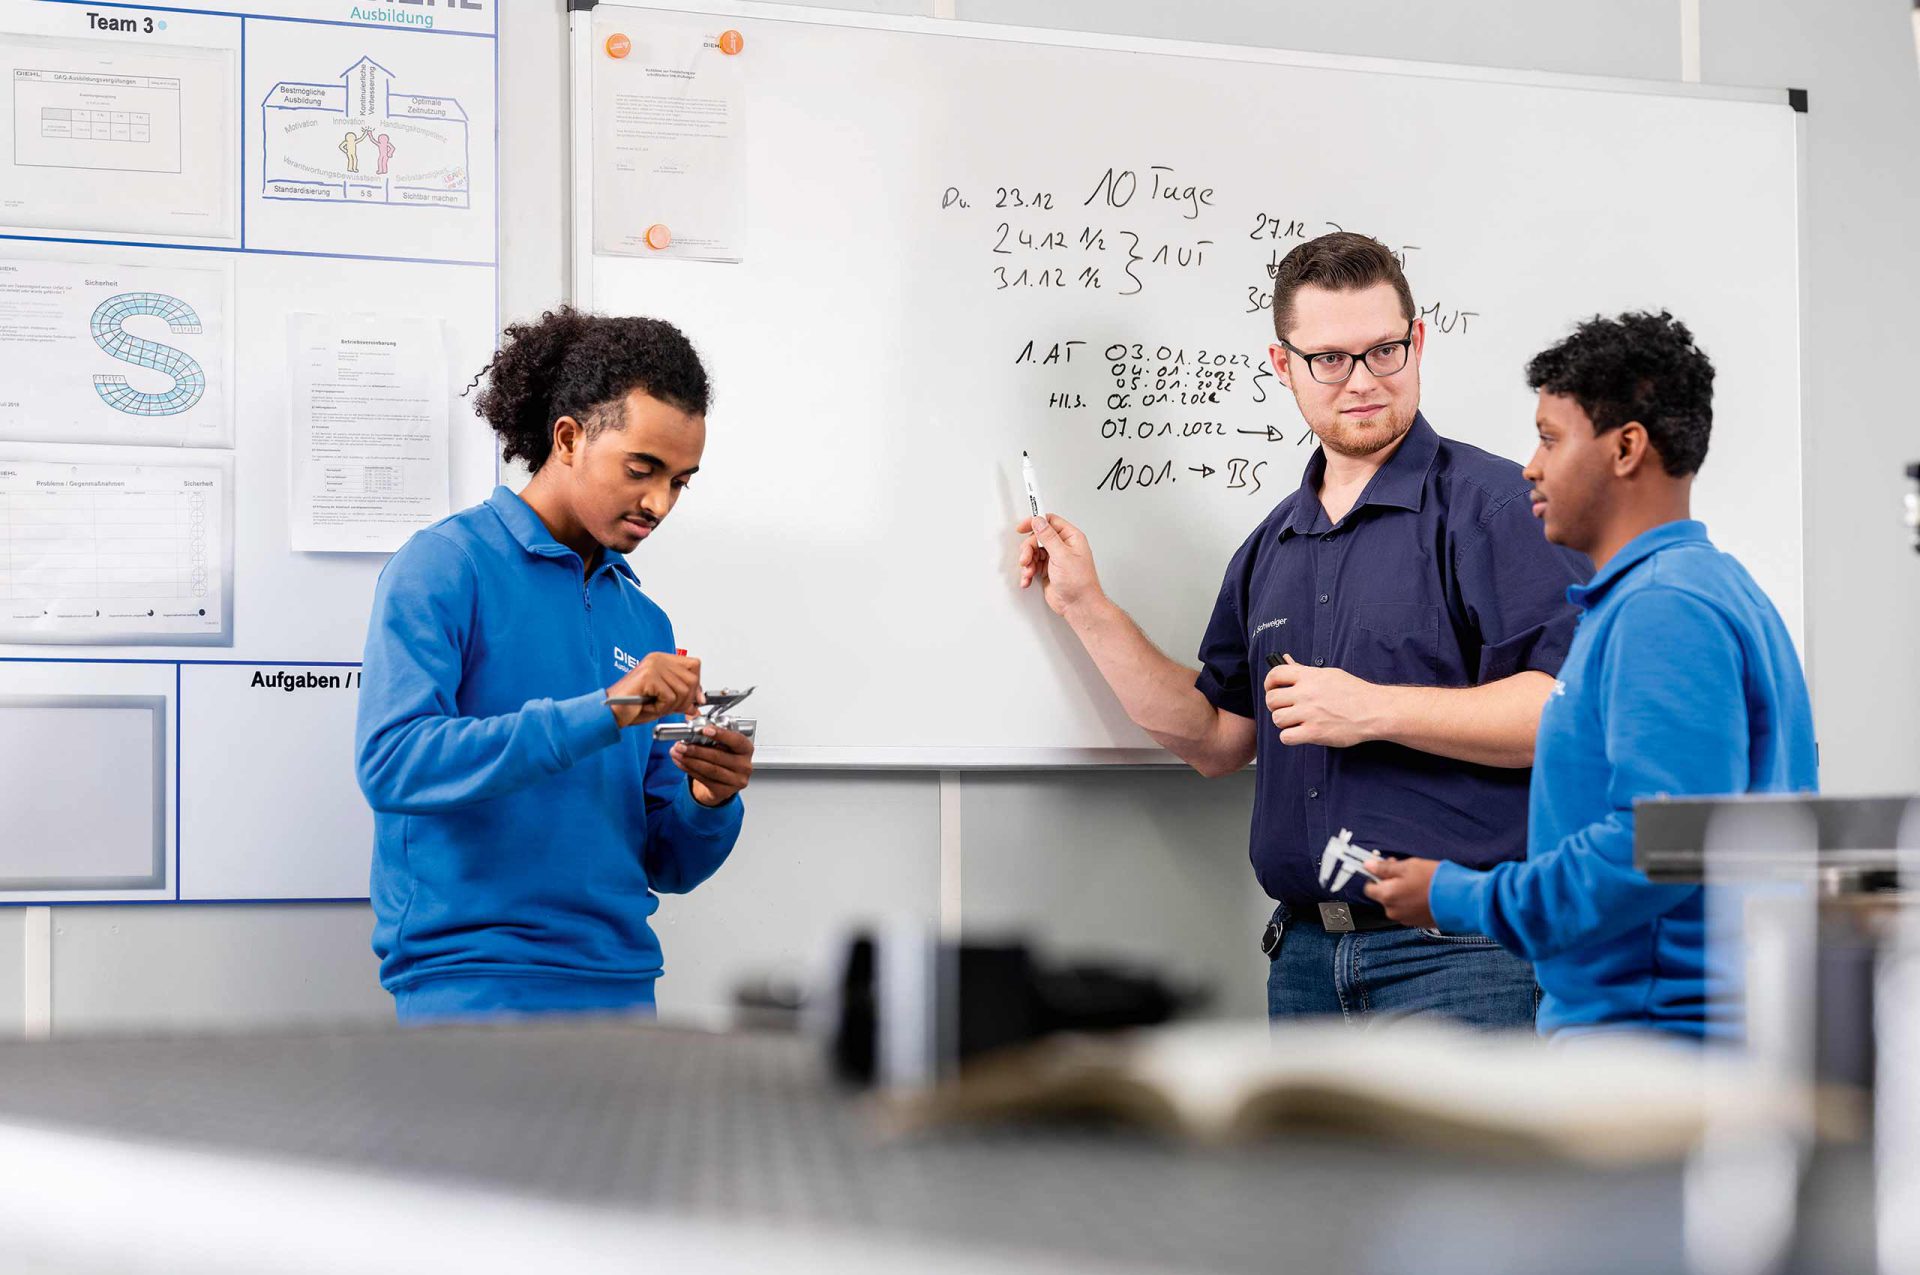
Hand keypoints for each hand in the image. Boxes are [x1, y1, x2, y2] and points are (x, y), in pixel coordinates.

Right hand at [605, 653, 702, 727]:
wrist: (611, 712)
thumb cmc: (632, 706)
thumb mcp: (664, 701)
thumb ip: (682, 699)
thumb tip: (698, 702)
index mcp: (662, 660)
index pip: (694, 665)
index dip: (696, 684)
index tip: (693, 699)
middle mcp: (658, 659)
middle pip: (692, 679)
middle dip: (685, 700)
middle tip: (670, 707)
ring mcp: (653, 666)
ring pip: (682, 690)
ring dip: (672, 706)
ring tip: (656, 706)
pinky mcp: (649, 676)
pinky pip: (670, 697)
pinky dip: (662, 708)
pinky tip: (649, 705)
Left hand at [672, 725, 754, 806]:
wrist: (723, 782)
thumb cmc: (722, 758)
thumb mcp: (721, 743)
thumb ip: (708, 731)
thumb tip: (691, 718)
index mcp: (746, 749)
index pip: (736, 741)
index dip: (721, 734)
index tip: (705, 730)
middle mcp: (744, 765)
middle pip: (718, 756)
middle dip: (696, 749)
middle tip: (681, 744)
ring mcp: (736, 780)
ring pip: (709, 769)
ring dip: (689, 760)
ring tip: (677, 752)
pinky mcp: (724, 791)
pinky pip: (703, 779)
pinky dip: (689, 769)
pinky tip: (680, 762)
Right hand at [1016, 513, 1103, 618]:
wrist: (1078, 606)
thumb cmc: (1079, 583)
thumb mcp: (1062, 556)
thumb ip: (1048, 537)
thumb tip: (1039, 521)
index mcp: (1070, 538)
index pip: (1050, 522)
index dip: (1035, 522)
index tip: (1022, 527)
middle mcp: (1062, 547)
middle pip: (1037, 538)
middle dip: (1028, 549)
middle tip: (1025, 558)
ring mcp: (1054, 559)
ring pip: (1033, 552)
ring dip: (1027, 563)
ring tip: (1028, 572)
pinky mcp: (1047, 570)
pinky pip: (1032, 566)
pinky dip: (1027, 572)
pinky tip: (1028, 579)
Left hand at [1264, 655, 1381, 746]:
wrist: (1375, 710)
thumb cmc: (1354, 692)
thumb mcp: (1329, 675)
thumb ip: (1305, 672)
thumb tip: (1286, 662)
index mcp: (1309, 676)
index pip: (1275, 675)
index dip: (1269, 683)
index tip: (1273, 689)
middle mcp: (1306, 693)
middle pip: (1272, 699)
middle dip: (1276, 705)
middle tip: (1287, 709)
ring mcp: (1309, 713)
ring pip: (1277, 719)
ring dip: (1284, 722)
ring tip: (1296, 721)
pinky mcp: (1314, 733)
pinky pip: (1286, 737)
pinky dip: (1290, 737)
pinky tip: (1300, 733)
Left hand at [1363, 857, 1438, 928]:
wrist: (1460, 900)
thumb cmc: (1435, 881)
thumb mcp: (1408, 867)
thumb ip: (1385, 868)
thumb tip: (1368, 865)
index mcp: (1387, 896)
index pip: (1368, 888)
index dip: (1375, 876)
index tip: (1384, 868)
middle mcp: (1393, 911)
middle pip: (1383, 895)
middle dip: (1391, 882)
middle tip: (1405, 870)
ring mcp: (1405, 919)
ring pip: (1396, 902)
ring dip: (1402, 892)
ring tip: (1419, 881)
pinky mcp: (1417, 923)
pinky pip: (1408, 909)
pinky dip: (1412, 901)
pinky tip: (1424, 892)